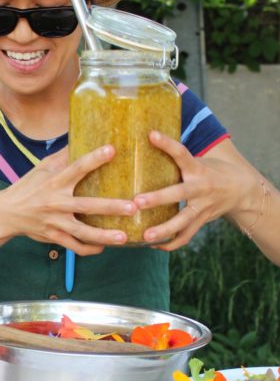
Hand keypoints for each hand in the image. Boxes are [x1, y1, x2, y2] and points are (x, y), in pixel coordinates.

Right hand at [0, 144, 136, 254]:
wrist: (6, 213)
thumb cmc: (27, 187)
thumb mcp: (41, 168)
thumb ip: (62, 156)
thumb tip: (80, 136)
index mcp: (54, 182)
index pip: (76, 168)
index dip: (94, 159)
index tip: (112, 150)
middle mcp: (55, 203)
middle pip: (86, 206)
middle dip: (110, 207)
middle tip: (133, 206)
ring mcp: (55, 222)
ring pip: (82, 232)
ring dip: (104, 236)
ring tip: (124, 237)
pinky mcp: (53, 236)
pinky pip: (74, 246)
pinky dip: (89, 249)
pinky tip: (104, 247)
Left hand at [133, 131, 243, 249]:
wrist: (242, 189)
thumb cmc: (210, 170)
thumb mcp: (198, 159)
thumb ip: (174, 157)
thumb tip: (142, 141)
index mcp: (197, 168)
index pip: (182, 153)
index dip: (167, 144)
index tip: (151, 135)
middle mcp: (201, 188)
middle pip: (179, 193)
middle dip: (158, 198)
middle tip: (138, 202)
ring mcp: (202, 207)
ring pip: (183, 221)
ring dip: (164, 230)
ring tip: (145, 236)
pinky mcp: (202, 221)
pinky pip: (186, 236)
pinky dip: (171, 243)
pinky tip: (154, 245)